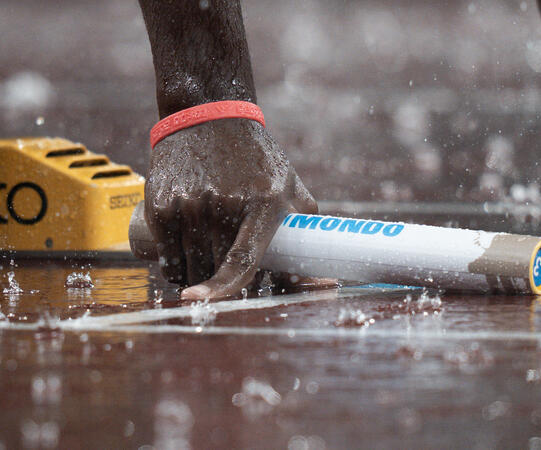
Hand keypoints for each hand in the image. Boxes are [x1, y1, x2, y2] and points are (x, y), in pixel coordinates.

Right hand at [145, 118, 316, 299]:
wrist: (209, 118)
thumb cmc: (258, 162)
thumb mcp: (289, 189)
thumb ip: (305, 234)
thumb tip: (322, 283)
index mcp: (263, 204)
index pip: (242, 259)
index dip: (225, 287)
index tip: (205, 301)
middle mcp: (224, 204)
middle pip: (215, 269)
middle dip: (222, 282)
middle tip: (229, 269)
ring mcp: (190, 203)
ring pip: (188, 267)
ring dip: (196, 277)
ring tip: (208, 258)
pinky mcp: (161, 202)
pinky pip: (165, 254)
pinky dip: (174, 266)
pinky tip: (184, 260)